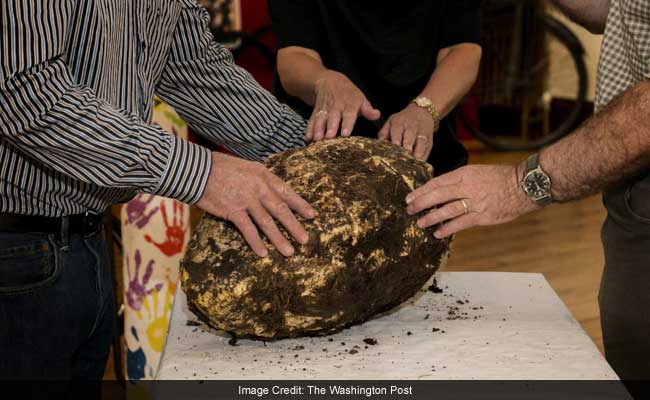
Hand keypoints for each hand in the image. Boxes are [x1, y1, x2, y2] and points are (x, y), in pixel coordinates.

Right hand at [197, 152, 315, 257]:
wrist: (197, 170)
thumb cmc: (219, 167)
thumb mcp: (245, 167)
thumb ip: (260, 179)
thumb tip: (270, 190)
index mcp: (263, 175)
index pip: (286, 191)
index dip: (300, 204)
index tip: (311, 215)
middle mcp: (258, 187)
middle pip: (280, 209)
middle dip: (295, 225)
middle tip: (305, 240)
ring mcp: (246, 200)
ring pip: (267, 222)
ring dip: (279, 238)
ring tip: (289, 251)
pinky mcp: (233, 210)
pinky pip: (248, 229)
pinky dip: (256, 242)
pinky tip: (263, 253)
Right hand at [307, 70, 380, 141]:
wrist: (330, 82)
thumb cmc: (350, 95)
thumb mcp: (361, 99)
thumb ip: (368, 110)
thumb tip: (377, 115)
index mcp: (349, 105)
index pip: (349, 115)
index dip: (347, 124)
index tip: (345, 134)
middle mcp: (336, 107)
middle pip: (333, 118)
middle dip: (330, 128)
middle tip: (328, 138)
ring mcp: (325, 110)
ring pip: (321, 119)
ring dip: (318, 129)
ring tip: (317, 139)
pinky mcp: (316, 112)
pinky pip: (312, 120)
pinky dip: (309, 129)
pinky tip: (308, 138)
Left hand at [378, 103, 434, 160]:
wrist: (422, 112)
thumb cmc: (402, 121)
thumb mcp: (391, 122)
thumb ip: (383, 133)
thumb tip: (377, 145)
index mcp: (399, 124)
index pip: (397, 132)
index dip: (396, 141)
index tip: (394, 149)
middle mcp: (411, 128)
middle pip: (409, 139)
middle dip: (407, 148)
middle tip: (403, 159)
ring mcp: (422, 135)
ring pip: (420, 144)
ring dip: (417, 154)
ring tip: (413, 163)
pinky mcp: (429, 142)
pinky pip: (427, 150)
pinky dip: (424, 158)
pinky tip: (419, 165)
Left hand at [405, 164, 538, 237]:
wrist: (524, 185)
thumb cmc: (500, 178)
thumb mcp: (477, 172)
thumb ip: (460, 180)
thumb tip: (441, 189)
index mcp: (465, 173)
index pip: (438, 182)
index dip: (422, 190)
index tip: (410, 196)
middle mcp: (467, 186)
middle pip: (439, 194)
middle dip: (421, 203)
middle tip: (409, 209)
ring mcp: (475, 202)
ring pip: (448, 209)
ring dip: (432, 217)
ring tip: (420, 222)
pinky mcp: (482, 216)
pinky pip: (461, 223)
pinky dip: (448, 228)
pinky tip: (438, 233)